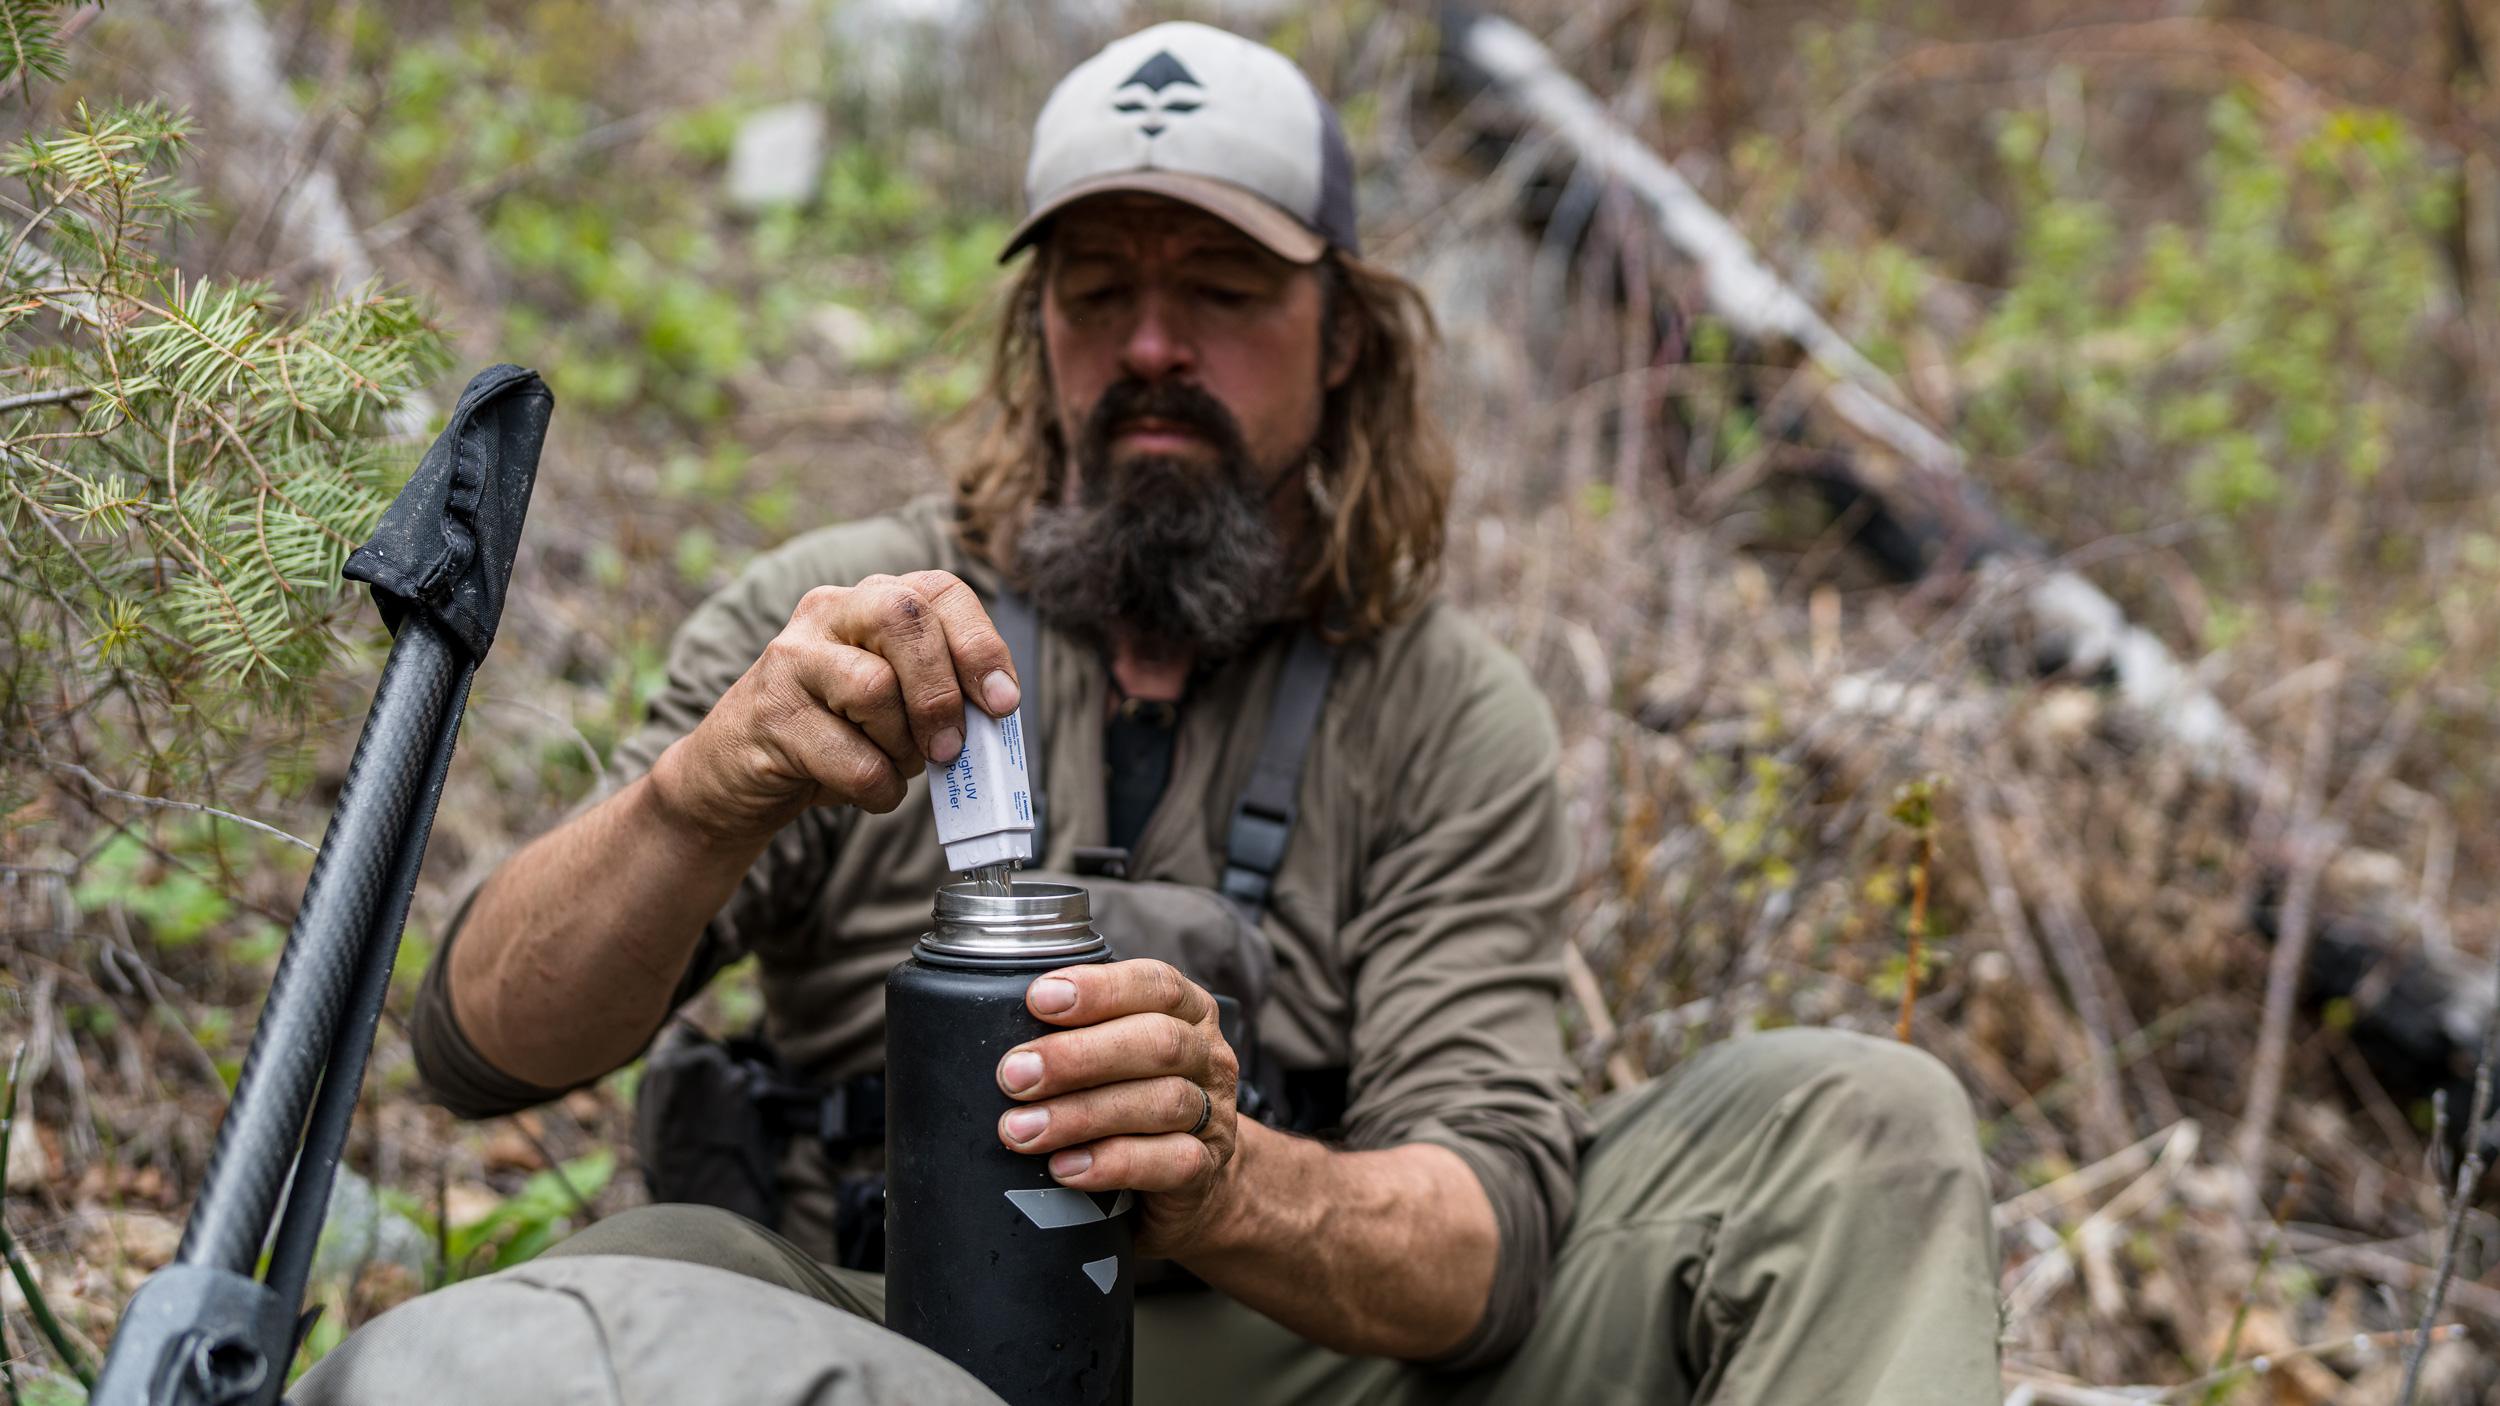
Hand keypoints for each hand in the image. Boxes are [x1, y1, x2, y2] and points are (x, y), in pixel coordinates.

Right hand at [649, 570, 1021, 846]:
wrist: (739, 771)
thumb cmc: (838, 734)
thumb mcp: (898, 704)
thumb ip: (943, 694)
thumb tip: (997, 714)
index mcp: (872, 598)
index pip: (940, 592)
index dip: (981, 645)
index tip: (1003, 703)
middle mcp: (829, 611)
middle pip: (905, 619)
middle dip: (941, 692)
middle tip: (951, 748)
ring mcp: (792, 657)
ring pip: (875, 688)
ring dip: (903, 748)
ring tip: (893, 765)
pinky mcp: (771, 712)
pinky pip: (852, 758)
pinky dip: (878, 787)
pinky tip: (868, 789)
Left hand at [994, 959, 1242, 1255]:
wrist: (1196, 1188)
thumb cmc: (1135, 1104)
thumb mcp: (1117, 1057)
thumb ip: (1075, 1034)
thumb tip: (977, 1027)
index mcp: (1186, 1011)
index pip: (1154, 984)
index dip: (1099, 988)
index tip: (1038, 999)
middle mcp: (1207, 1056)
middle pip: (1157, 1042)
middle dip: (1078, 1056)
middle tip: (1013, 1075)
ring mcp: (1214, 1115)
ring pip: (1161, 1103)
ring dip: (1082, 1114)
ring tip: (1021, 1130)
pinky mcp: (1205, 1171)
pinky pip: (1172, 1163)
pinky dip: (1113, 1164)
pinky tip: (1066, 1168)